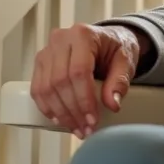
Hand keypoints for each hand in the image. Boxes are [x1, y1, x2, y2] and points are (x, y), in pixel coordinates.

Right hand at [30, 23, 151, 137]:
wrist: (107, 40)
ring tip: (76, 128)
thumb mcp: (126, 61)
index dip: (84, 99)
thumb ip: (120, 81)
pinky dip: (47, 107)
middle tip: (86, 128)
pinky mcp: (41, 63)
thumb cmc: (115, 48)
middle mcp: (60, 40)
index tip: (93, 119)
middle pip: (60, 81)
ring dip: (60, 113)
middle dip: (73, 111)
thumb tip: (112, 104)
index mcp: (82, 35)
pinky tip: (60, 120)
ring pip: (46, 88)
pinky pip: (37, 89)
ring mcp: (47, 51)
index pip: (78, 71)